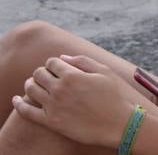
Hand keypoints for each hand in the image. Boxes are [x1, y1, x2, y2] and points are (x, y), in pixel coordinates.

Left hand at [10, 55, 137, 148]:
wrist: (117, 123)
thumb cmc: (113, 96)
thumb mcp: (104, 71)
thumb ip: (82, 61)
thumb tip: (62, 57)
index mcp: (72, 75)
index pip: (52, 62)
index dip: (53, 62)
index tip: (57, 67)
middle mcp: (59, 89)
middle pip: (39, 74)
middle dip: (42, 72)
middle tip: (47, 76)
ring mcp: (53, 106)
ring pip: (30, 90)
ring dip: (31, 84)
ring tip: (34, 85)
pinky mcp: (50, 121)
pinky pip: (27, 112)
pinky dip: (19, 104)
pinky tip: (16, 100)